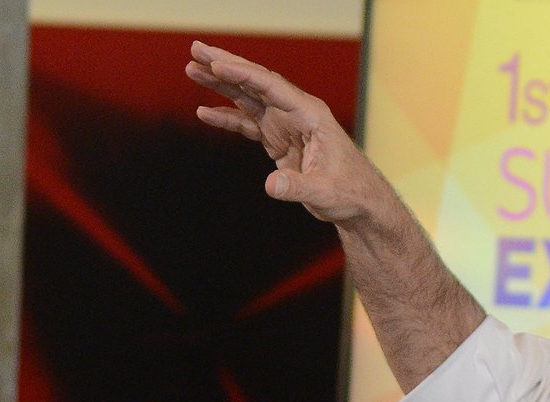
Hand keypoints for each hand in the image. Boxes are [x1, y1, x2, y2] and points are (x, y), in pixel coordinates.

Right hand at [186, 40, 386, 224]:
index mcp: (311, 115)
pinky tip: (204, 112)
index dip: (244, 74)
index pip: (273, 87)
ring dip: (220, 84)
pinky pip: (248, 123)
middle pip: (256, 83)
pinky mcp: (278, 140)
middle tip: (196, 49)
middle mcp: (296, 113)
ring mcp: (286, 125)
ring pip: (248, 98)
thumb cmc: (350, 193)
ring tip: (191, 69)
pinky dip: (226, 118)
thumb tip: (271, 185)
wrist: (358, 204)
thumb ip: (297, 187)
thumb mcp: (325, 192)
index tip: (217, 65)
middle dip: (226, 66)